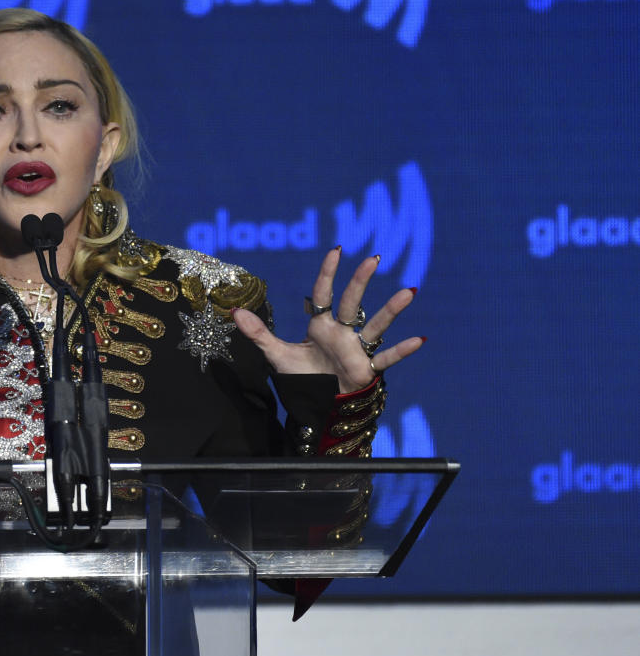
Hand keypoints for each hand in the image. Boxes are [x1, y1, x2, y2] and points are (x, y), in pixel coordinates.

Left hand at [232, 247, 423, 392]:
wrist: (318, 404)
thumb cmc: (303, 377)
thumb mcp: (276, 354)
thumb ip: (258, 334)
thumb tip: (235, 312)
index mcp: (321, 326)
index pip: (324, 294)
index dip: (328, 273)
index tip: (335, 251)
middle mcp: (342, 332)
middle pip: (353, 302)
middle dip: (361, 281)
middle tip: (373, 258)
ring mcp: (356, 349)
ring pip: (376, 326)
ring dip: (391, 310)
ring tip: (409, 292)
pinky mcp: (365, 369)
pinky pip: (385, 358)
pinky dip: (401, 350)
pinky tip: (419, 339)